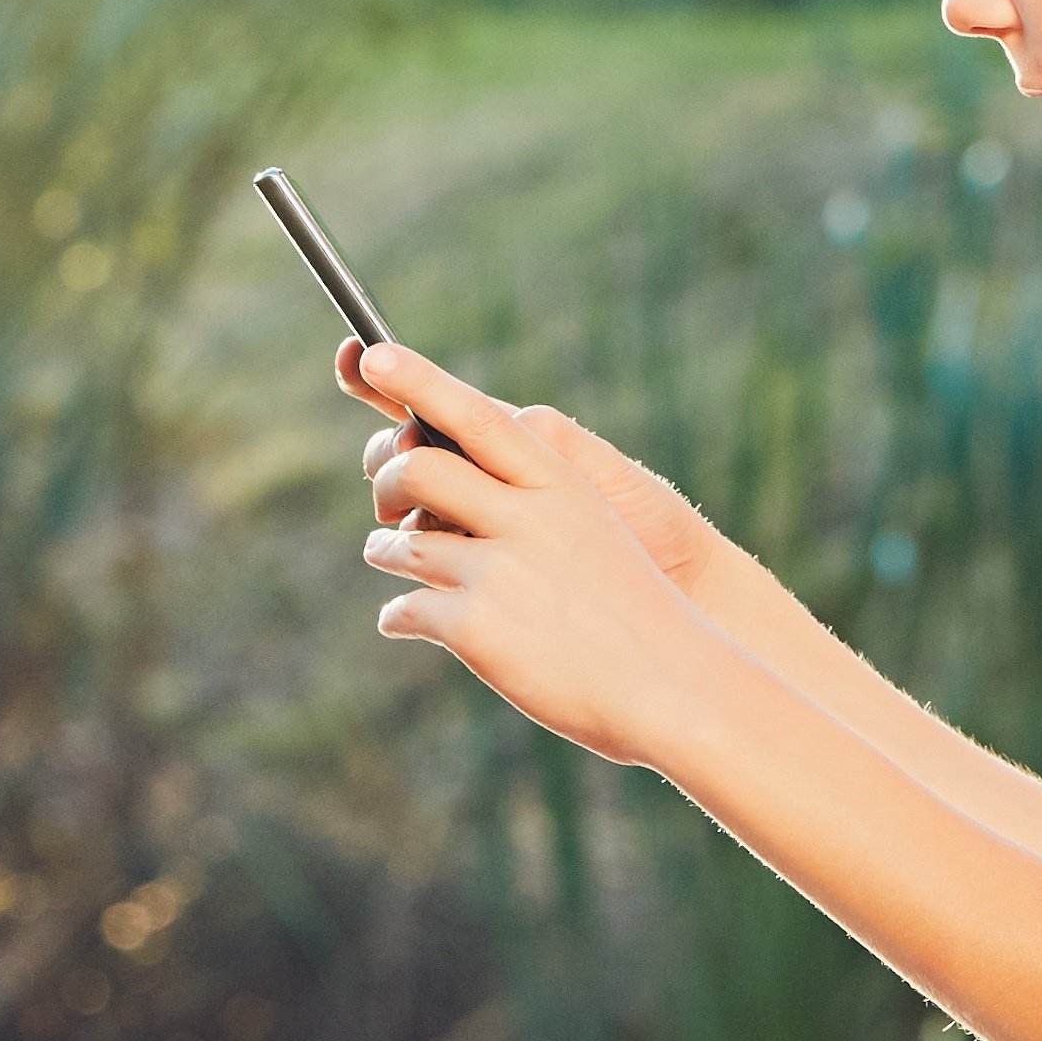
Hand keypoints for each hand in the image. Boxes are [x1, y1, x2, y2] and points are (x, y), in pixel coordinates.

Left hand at [349, 343, 743, 764]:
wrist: (671, 685)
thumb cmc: (637, 611)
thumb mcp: (595, 534)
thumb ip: (535, 506)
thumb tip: (466, 489)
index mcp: (558, 484)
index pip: (474, 414)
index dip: (416, 379)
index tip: (369, 355)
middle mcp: (523, 516)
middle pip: (419, 467)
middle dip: (387, 479)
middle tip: (384, 501)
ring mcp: (495, 570)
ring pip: (403, 542)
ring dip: (386, 548)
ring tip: (386, 554)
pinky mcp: (473, 626)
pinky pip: (404, 608)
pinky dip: (397, 616)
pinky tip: (401, 622)